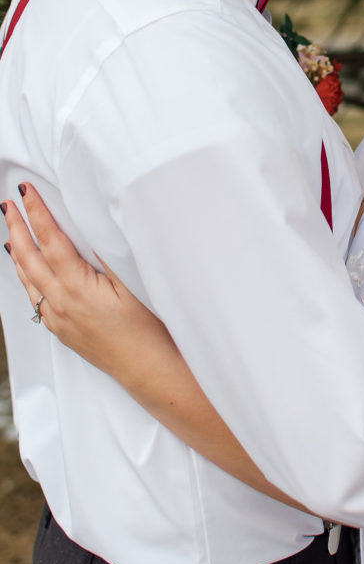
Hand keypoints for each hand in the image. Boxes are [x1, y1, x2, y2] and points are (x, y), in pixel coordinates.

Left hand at [2, 185, 307, 510]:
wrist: (151, 371)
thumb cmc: (150, 328)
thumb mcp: (133, 283)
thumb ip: (109, 252)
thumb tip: (92, 223)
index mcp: (77, 287)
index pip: (50, 241)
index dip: (38, 213)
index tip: (26, 192)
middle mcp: (61, 304)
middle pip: (30, 259)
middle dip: (18, 228)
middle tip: (8, 205)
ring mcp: (60, 320)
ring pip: (28, 280)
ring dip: (18, 252)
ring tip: (11, 231)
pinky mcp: (64, 331)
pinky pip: (35, 298)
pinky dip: (27, 278)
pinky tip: (29, 272)